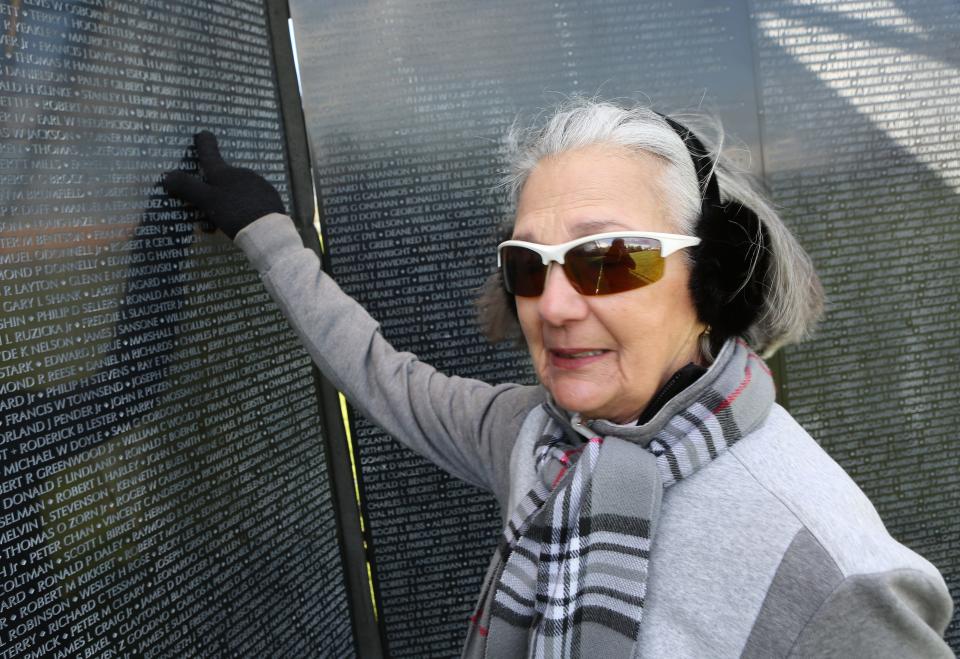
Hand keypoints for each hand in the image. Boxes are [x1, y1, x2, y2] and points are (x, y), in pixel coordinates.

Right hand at [163, 131, 284, 238]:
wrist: (267, 230)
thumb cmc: (234, 213)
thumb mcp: (207, 201)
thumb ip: (188, 188)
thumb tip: (167, 176)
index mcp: (224, 172)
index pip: (210, 153)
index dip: (204, 143)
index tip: (203, 133)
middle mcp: (242, 173)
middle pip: (224, 177)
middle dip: (216, 188)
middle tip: (208, 206)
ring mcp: (259, 185)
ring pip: (238, 190)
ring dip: (230, 200)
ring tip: (224, 221)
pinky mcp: (270, 198)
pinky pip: (252, 200)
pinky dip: (245, 208)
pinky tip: (243, 221)